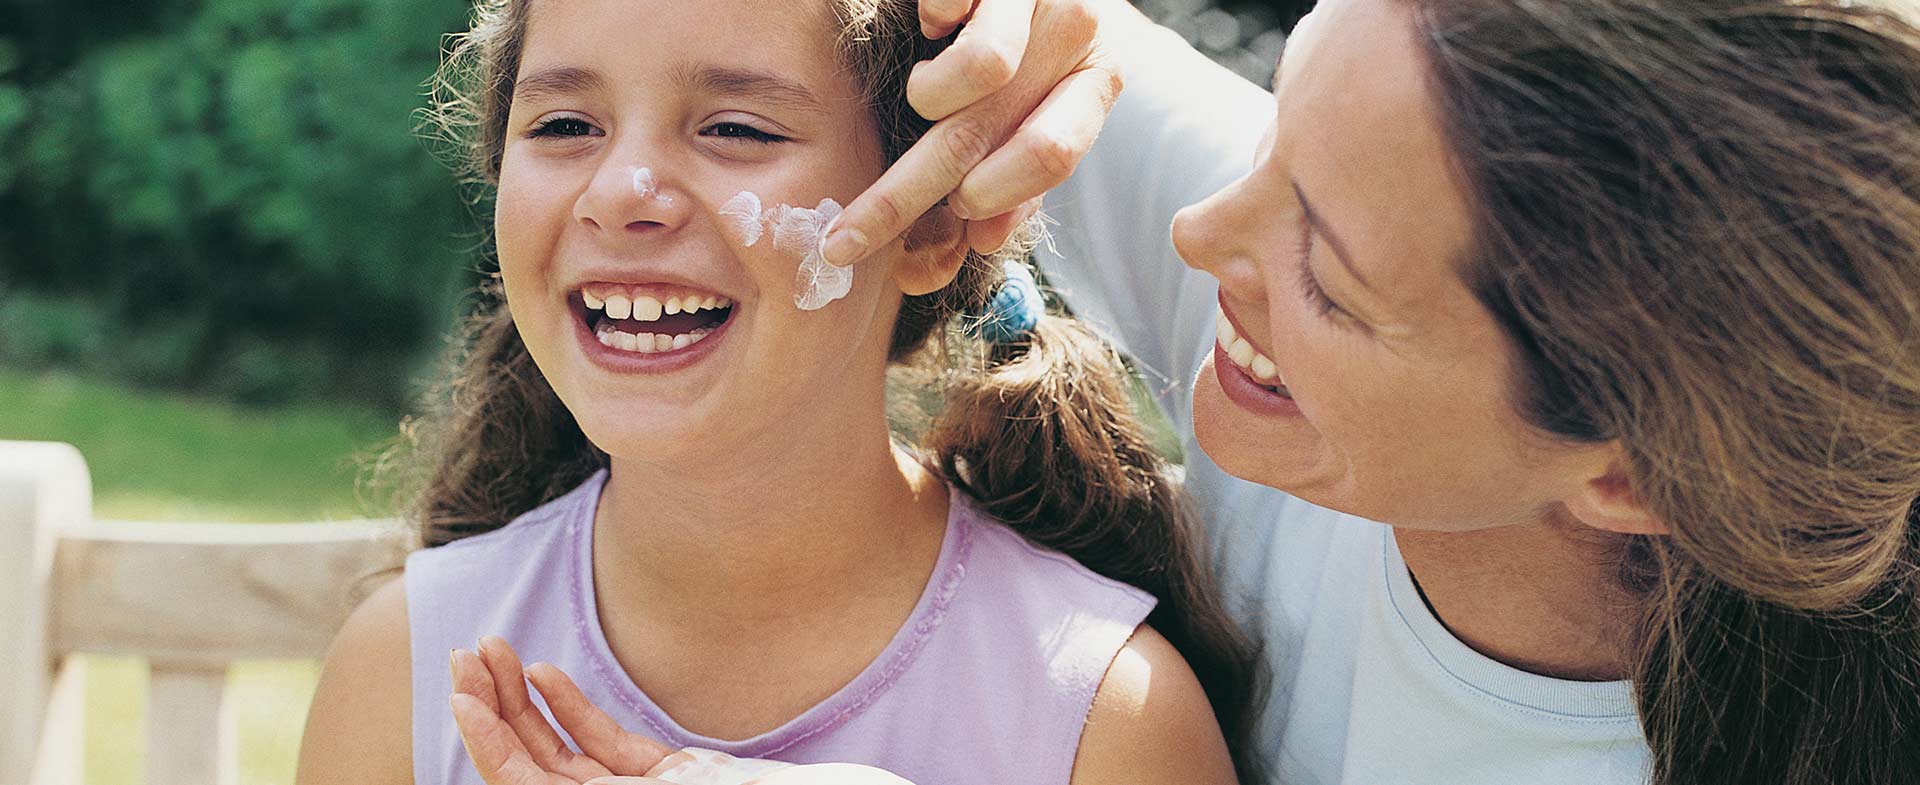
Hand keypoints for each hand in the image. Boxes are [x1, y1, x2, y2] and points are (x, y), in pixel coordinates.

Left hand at [449, 635, 675, 783]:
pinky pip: (593, 736)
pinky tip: (542, 673)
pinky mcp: (644, 770)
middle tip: (463, 655)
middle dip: (489, 703)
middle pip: (521, 756)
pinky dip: (567, 703)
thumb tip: (502, 772)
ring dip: (517, 694)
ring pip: (549, 741)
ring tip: (492, 650)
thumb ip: (559, 784)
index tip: (461, 696)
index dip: (484, 739)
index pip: (513, 781)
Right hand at [821, 0, 1123, 275]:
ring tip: (927, 88)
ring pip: (977, 70)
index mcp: (1097, 78)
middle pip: (983, 132)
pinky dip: (929, 19)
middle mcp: (1076, 32)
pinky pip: (942, 4)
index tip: (951, 214)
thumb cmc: (1038, 41)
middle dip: (898, 198)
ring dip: (929, 95)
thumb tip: (982, 241)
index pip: (1052, 156)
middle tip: (845, 238)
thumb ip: (1020, 177)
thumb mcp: (1045, 105)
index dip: (992, 197)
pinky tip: (936, 21)